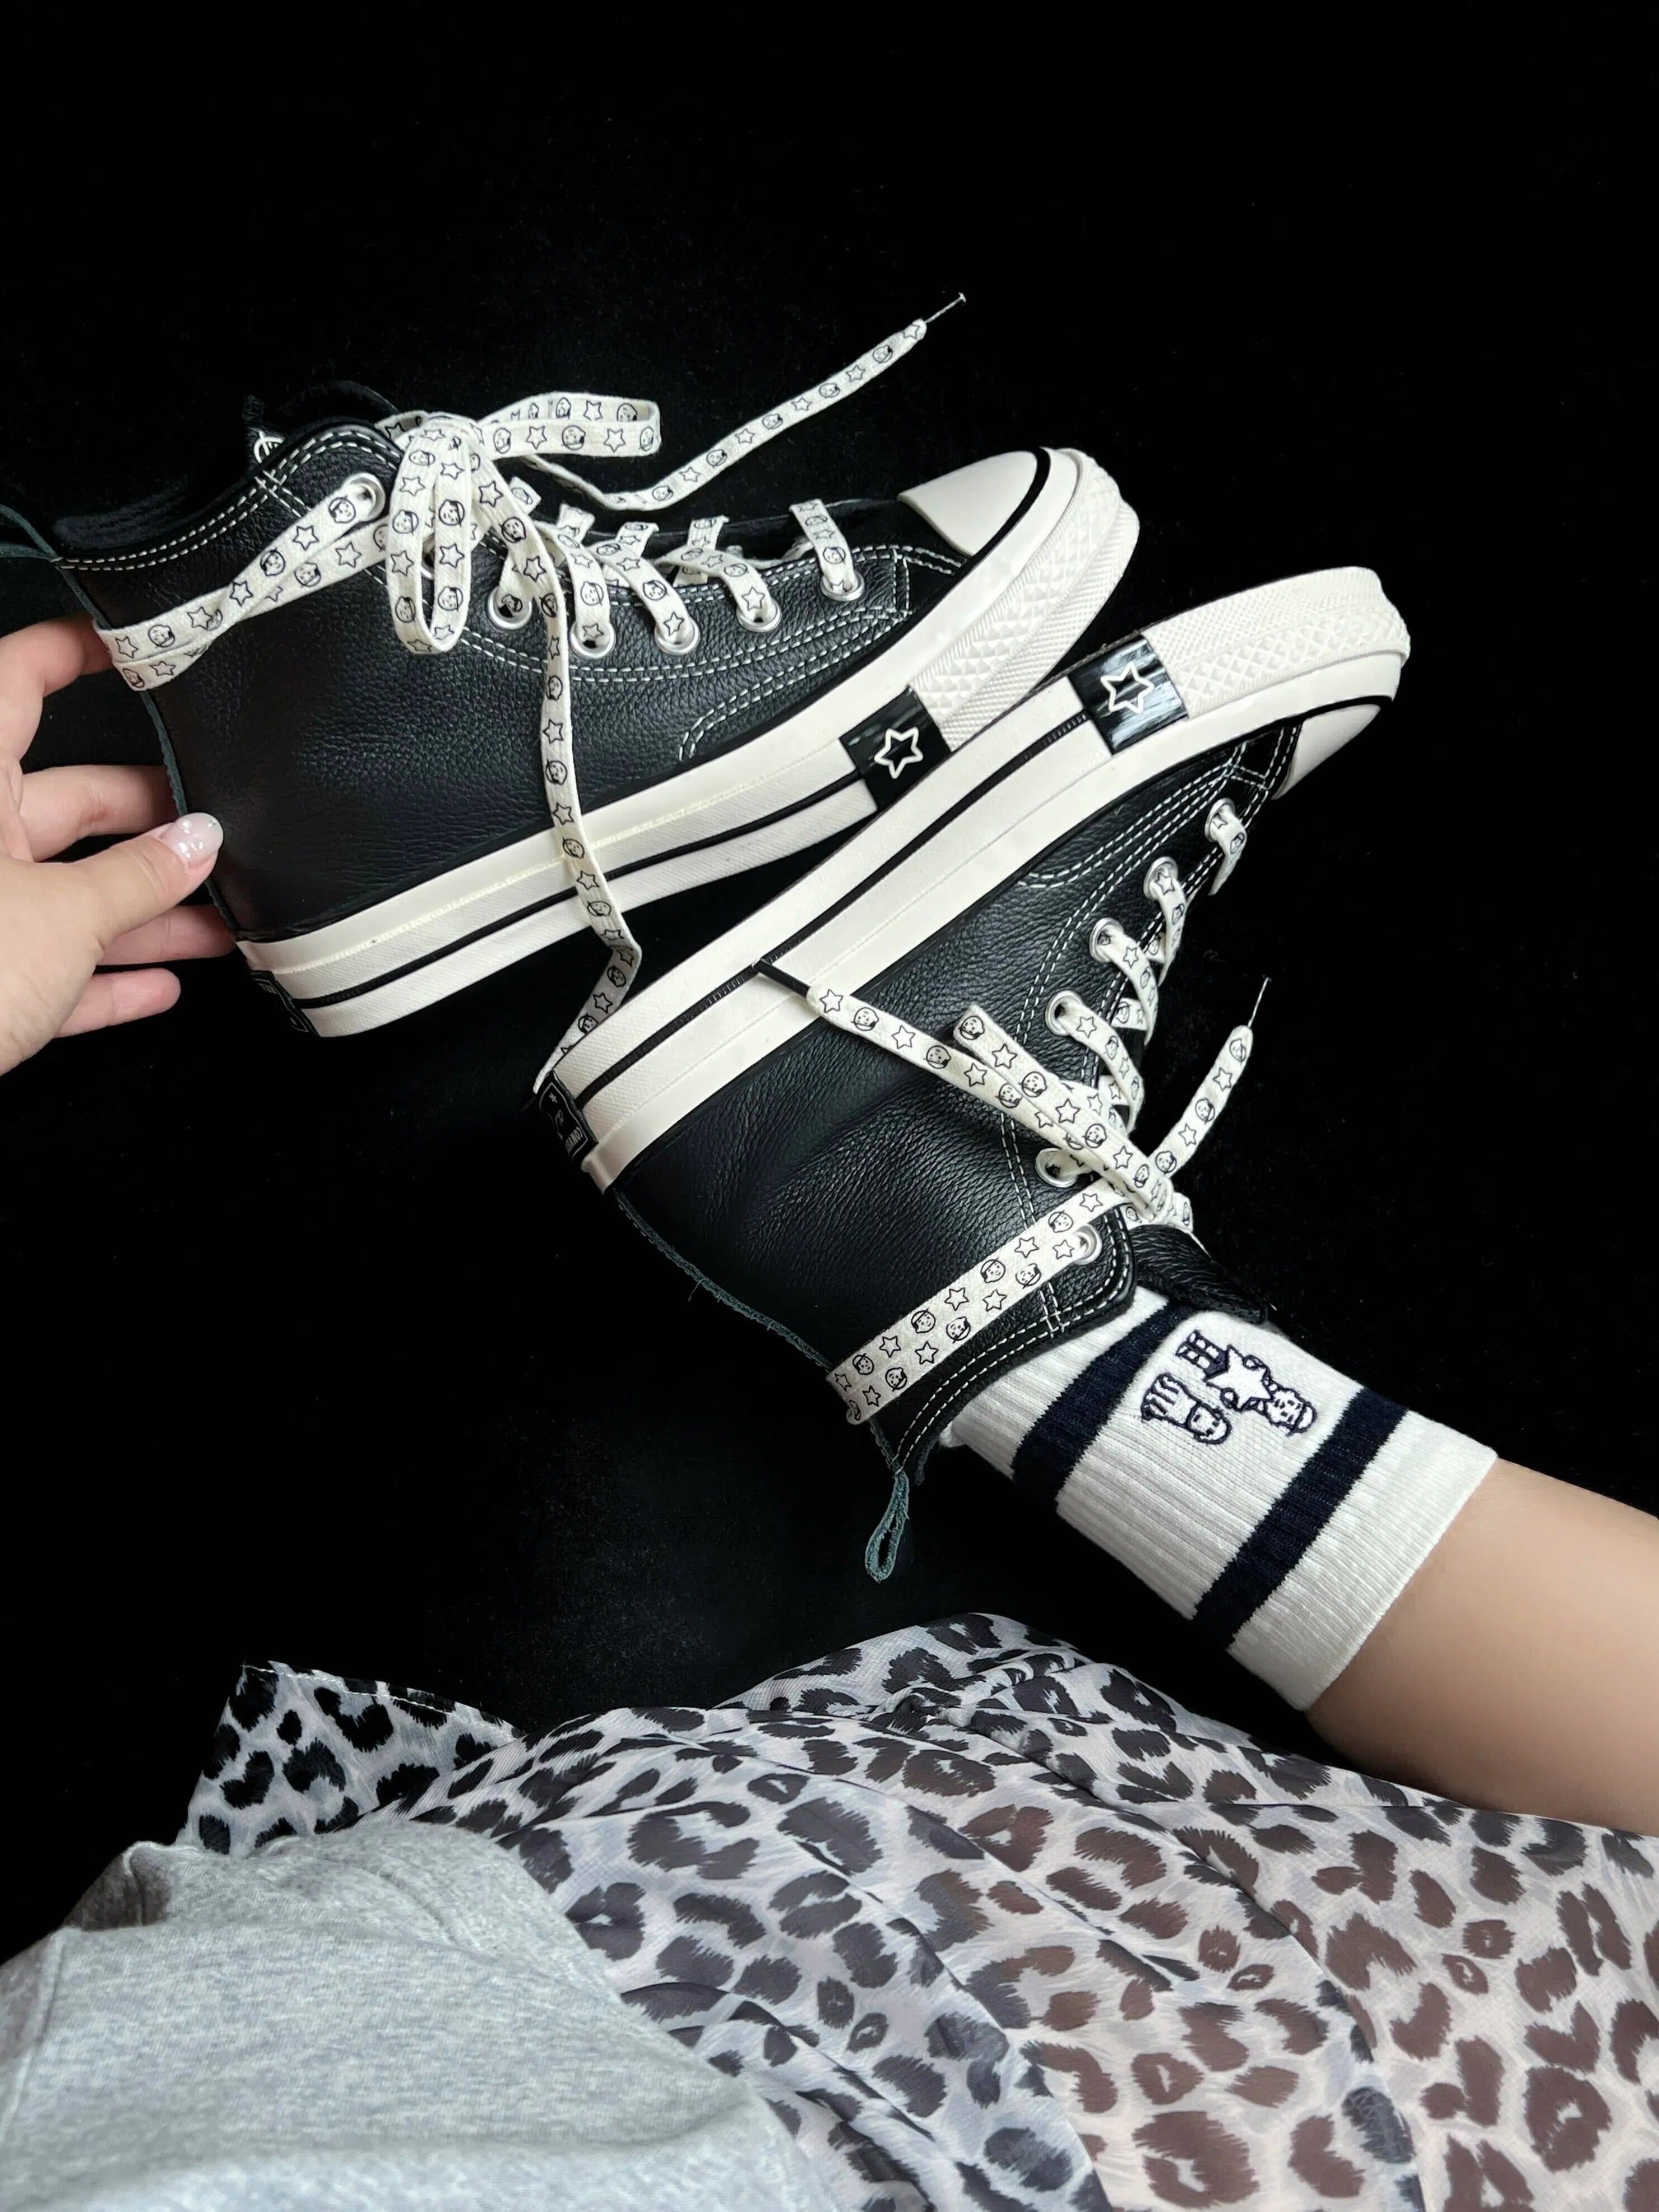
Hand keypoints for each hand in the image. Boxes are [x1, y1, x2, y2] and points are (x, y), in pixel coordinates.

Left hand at [0, 618, 231, 1075]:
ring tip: (221, 926)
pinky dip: (105, 977)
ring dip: (148, 912)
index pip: (19, 683)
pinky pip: (52, 966)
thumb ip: (138, 878)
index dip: (73, 652)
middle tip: (220, 835)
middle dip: (153, 822)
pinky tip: (160, 986)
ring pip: (70, 893)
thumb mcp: (63, 917)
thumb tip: (197, 842)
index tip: (130, 645)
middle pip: (69, 803)